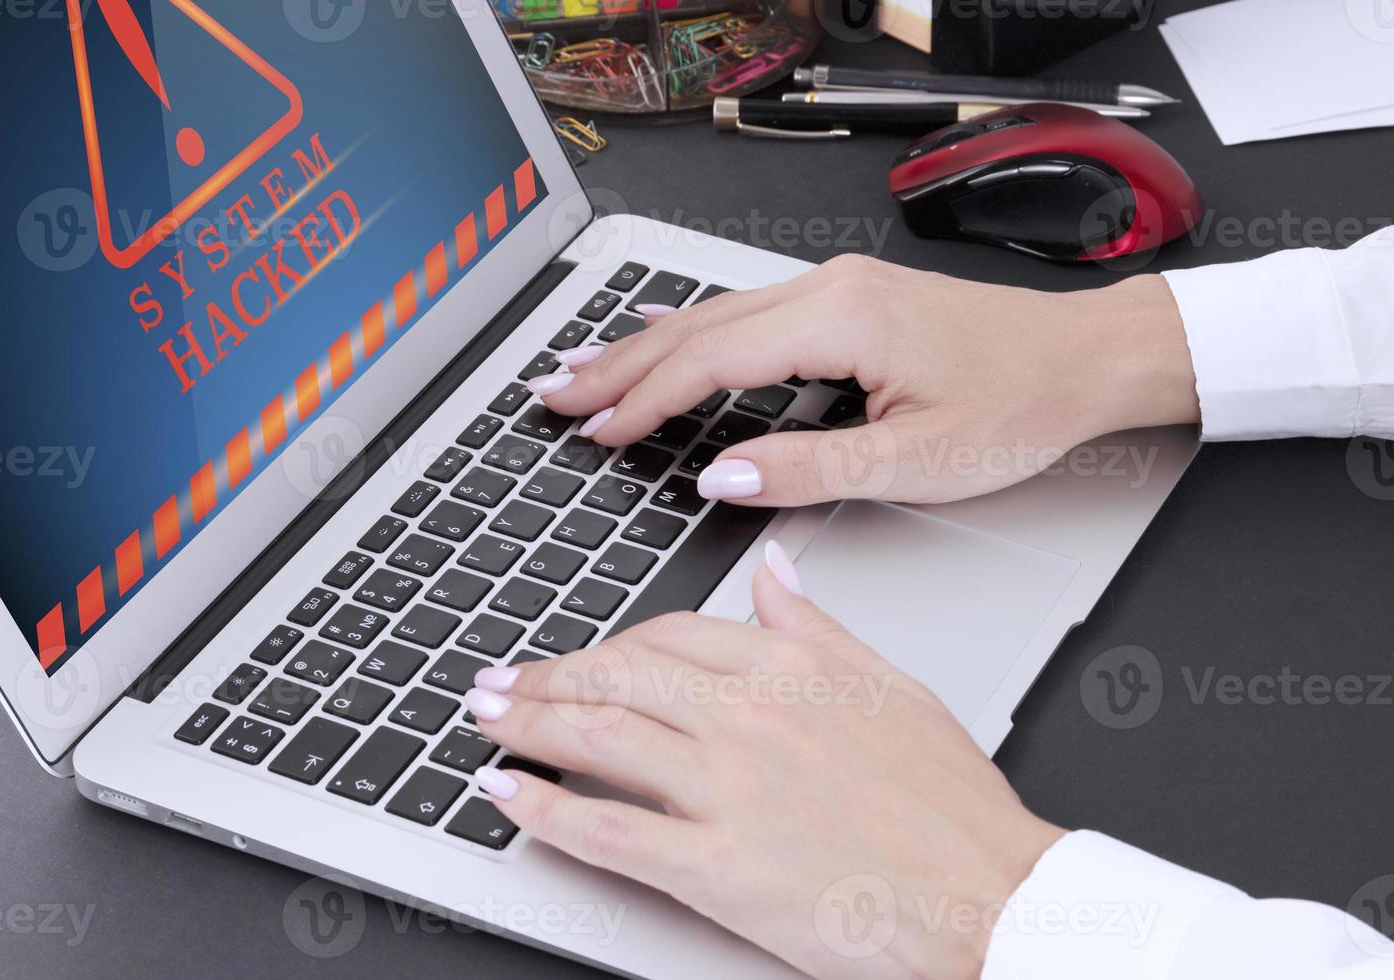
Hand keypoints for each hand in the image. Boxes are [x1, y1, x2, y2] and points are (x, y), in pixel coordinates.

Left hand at [462, 548, 1065, 978]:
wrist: (989, 895)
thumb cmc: (951, 803)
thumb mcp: (890, 686)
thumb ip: (816, 625)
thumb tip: (772, 569)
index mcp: (788, 668)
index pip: (669, 635)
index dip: (608, 644)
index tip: (577, 655)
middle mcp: (748, 717)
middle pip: (617, 676)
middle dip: (545, 677)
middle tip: (498, 681)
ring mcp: (729, 789)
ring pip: (600, 737)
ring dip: (527, 724)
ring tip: (483, 719)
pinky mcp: (718, 867)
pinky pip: (610, 831)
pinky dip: (548, 809)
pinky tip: (509, 794)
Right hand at [527, 255, 1199, 504]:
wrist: (1086, 358)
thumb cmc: (1019, 405)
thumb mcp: (914, 462)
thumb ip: (806, 469)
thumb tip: (720, 477)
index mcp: (839, 322)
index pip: (710, 364)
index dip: (643, 404)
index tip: (595, 435)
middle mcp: (828, 289)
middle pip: (695, 329)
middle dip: (617, 366)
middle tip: (553, 394)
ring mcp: (835, 287)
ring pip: (714, 315)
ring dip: (644, 345)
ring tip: (584, 369)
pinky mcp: (847, 299)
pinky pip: (746, 311)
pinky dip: (692, 328)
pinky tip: (658, 325)